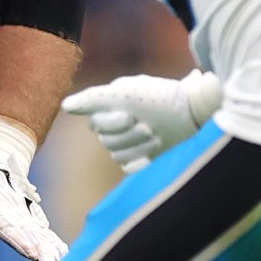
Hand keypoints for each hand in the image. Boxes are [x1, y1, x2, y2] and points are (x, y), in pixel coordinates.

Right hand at [60, 70, 221, 171]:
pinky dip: (140, 160)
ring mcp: (132, 141)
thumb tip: (65, 106)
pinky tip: (155, 152)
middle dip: (128, 136)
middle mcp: (119, 123)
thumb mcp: (124, 93)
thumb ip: (92, 99)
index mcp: (112, 105)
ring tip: (157, 136)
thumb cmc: (161, 98)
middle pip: (105, 141)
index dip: (111, 123)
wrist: (195, 111)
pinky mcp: (145, 156)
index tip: (130, 115)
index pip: (95, 124)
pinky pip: (128, 166)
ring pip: (117, 154)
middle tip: (149, 127)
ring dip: (138, 147)